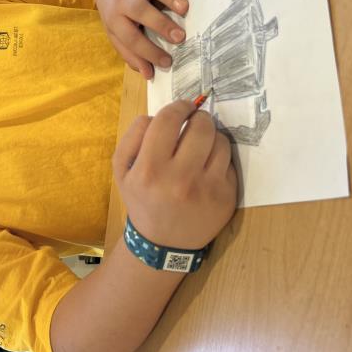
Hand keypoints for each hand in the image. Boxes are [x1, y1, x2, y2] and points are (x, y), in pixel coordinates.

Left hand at [92, 0, 188, 79]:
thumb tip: (148, 74)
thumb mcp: (116, 33)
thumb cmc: (114, 11)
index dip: (148, 51)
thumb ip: (130, 52)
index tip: (167, 62)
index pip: (131, 38)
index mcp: (115, 18)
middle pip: (139, 10)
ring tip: (185, 8)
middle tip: (180, 37)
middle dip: (160, 24)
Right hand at [112, 100, 237, 249]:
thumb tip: (155, 115)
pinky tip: (208, 167)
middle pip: (201, 126)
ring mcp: (207, 189)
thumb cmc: (142, 200)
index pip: (169, 119)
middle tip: (194, 122)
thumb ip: (132, 137)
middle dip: (198, 118)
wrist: (163, 244)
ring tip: (201, 146)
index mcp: (150, 169)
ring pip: (220, 141)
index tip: (183, 107)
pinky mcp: (226, 196)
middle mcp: (180, 179)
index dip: (179, 106)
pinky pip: (229, 162)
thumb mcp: (122, 171)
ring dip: (211, 137)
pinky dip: (219, 158)